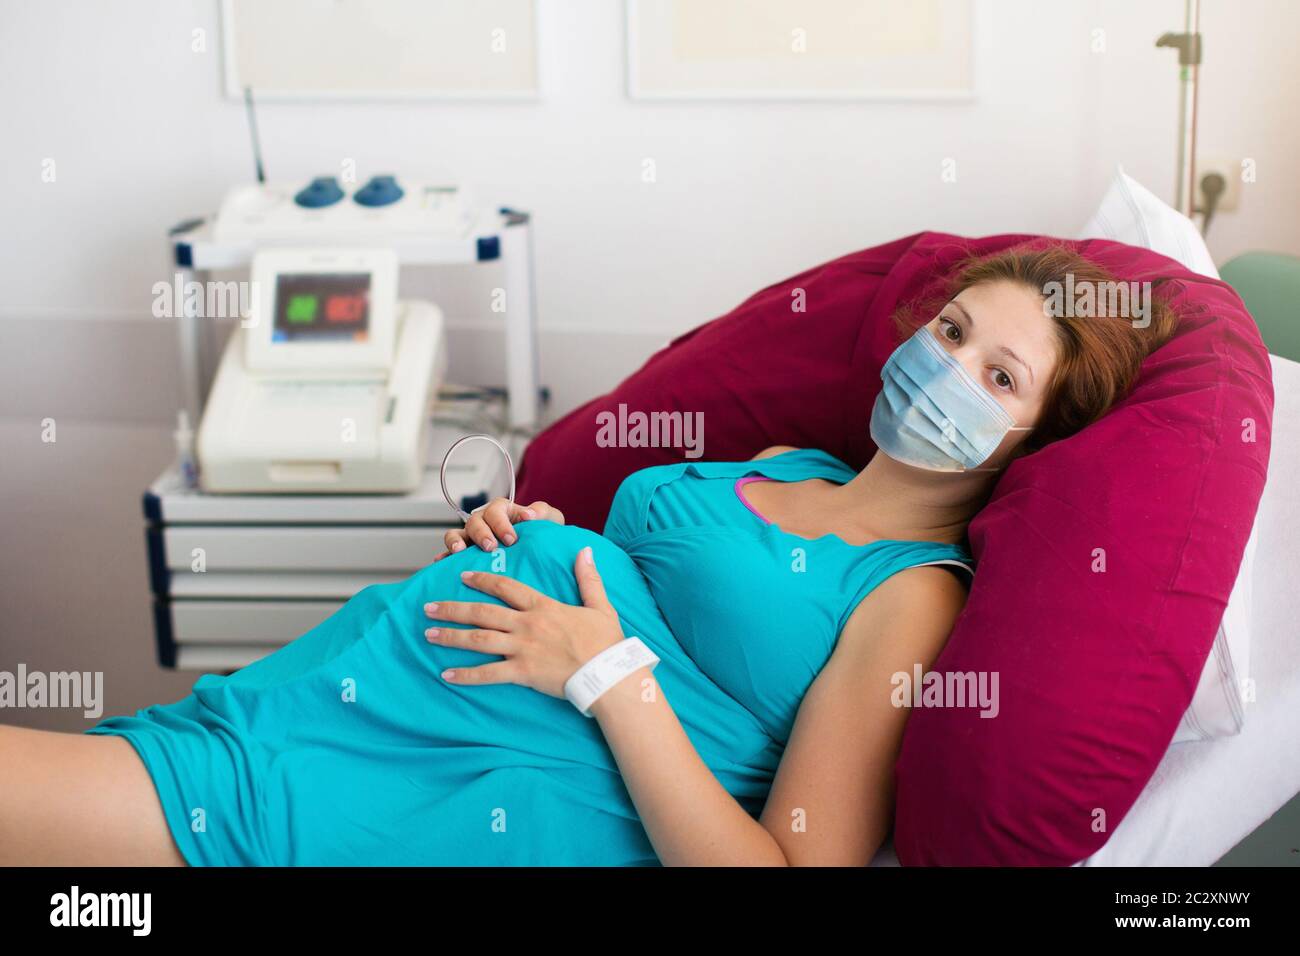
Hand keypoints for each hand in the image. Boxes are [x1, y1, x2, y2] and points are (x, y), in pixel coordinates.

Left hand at [424, 546, 624, 699]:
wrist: (608, 673)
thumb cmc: (606, 642)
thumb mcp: (600, 605)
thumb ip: (588, 578)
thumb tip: (585, 550)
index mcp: (543, 606)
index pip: (506, 587)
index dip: (482, 580)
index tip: (462, 575)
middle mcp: (527, 624)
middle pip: (482, 612)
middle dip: (453, 608)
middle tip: (428, 607)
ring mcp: (522, 648)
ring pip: (478, 639)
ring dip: (451, 636)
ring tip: (429, 634)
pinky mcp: (522, 673)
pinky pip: (488, 673)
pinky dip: (466, 675)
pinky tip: (446, 675)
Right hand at [433, 498, 564, 561]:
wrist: (538, 555)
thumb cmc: (542, 534)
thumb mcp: (549, 521)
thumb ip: (542, 513)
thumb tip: (530, 514)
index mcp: (502, 511)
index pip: (496, 510)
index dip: (501, 523)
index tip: (511, 539)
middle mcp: (483, 522)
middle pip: (475, 522)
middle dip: (482, 534)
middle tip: (491, 547)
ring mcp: (471, 538)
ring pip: (455, 534)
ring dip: (456, 542)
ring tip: (460, 552)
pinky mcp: (464, 555)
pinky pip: (448, 553)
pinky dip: (444, 556)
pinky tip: (441, 564)